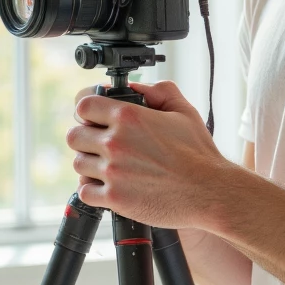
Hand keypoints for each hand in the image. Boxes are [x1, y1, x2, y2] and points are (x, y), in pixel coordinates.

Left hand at [66, 79, 228, 228]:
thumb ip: (158, 91)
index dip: (88, 111)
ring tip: (108, 168)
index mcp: (129, 116)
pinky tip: (109, 186)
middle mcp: (116, 142)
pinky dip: (93, 189)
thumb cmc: (199, 154)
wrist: (209, 192)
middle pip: (75, 136)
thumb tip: (136, 87)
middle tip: (101, 146)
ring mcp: (112, 171)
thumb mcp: (184, 111)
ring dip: (90, 164)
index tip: (95, 119)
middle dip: (87, 139)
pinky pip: (85, 191)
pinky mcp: (114, 198)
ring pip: (78, 164)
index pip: (84, 105)